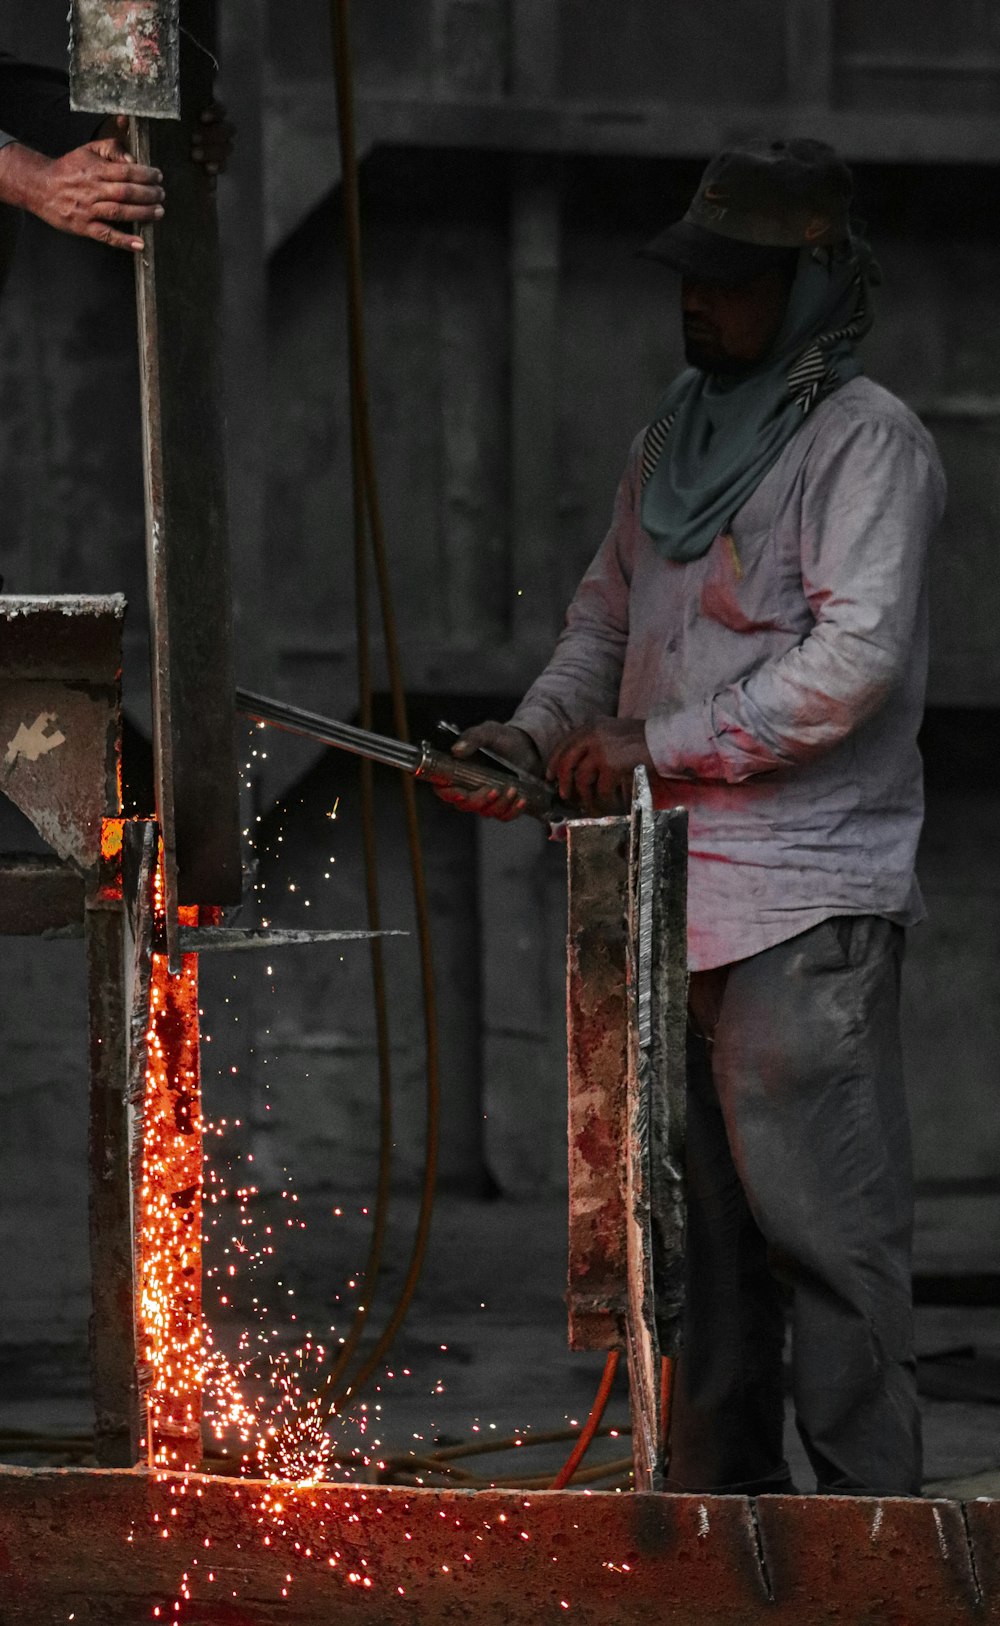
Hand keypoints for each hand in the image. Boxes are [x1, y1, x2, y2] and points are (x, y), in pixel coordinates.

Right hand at [0, 136, 162, 250]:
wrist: (39, 187)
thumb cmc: (68, 169)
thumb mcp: (87, 150)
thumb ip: (111, 149)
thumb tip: (132, 159)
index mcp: (94, 170)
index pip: (126, 171)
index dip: (145, 174)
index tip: (158, 176)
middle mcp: (92, 190)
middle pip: (126, 192)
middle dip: (148, 194)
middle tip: (161, 194)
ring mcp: (88, 210)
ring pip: (119, 212)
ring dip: (142, 213)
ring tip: (158, 212)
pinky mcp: (84, 227)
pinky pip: (106, 235)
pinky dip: (123, 241)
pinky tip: (139, 244)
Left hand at [101, 103, 233, 183]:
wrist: (148, 168)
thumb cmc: (143, 140)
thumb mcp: (134, 130)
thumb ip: (130, 123)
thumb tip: (123, 120)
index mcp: (196, 115)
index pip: (217, 108)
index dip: (215, 111)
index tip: (202, 117)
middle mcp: (210, 131)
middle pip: (227, 128)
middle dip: (213, 134)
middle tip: (194, 140)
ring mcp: (214, 150)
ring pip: (227, 147)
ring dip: (214, 150)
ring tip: (194, 155)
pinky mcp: (213, 168)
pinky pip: (223, 166)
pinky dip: (218, 167)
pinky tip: (207, 170)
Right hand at [434, 721, 541, 820]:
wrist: (527, 746)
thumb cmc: (502, 739)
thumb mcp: (488, 732)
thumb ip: (472, 738)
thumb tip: (456, 749)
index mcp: (457, 771)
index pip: (443, 789)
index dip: (449, 794)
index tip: (462, 793)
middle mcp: (468, 788)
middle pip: (464, 805)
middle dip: (479, 800)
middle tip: (494, 789)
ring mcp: (485, 799)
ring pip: (485, 811)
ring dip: (499, 804)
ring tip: (512, 788)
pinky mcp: (502, 805)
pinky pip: (504, 815)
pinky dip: (513, 810)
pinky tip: (521, 799)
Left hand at [547, 717, 653, 813]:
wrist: (665, 740)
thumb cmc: (644, 739)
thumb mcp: (615, 732)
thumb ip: (596, 742)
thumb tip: (578, 766)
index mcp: (592, 726)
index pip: (564, 744)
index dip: (554, 762)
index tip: (550, 775)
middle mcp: (592, 735)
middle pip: (567, 762)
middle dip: (563, 781)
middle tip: (564, 795)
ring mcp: (601, 751)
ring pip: (581, 779)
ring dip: (583, 795)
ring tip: (588, 803)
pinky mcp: (611, 766)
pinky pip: (600, 789)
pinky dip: (602, 800)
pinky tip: (606, 804)